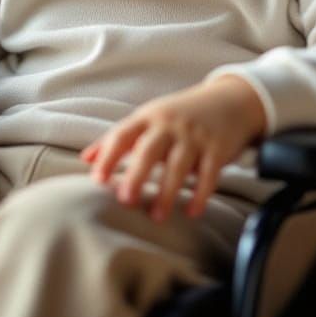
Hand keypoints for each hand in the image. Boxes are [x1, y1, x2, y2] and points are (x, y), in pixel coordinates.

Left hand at [80, 75, 266, 220]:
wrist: (230, 100)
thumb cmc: (181, 114)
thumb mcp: (150, 118)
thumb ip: (119, 137)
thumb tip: (85, 158)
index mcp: (149, 117)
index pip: (122, 134)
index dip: (108, 156)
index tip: (96, 179)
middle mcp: (170, 124)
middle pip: (149, 150)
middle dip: (136, 175)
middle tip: (125, 200)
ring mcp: (195, 135)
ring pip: (178, 165)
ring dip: (167, 192)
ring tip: (157, 217)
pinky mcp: (217, 148)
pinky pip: (208, 174)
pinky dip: (200, 193)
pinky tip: (192, 211)